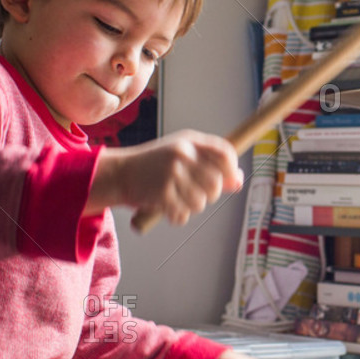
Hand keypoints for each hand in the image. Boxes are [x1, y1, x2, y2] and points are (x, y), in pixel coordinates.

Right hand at [92, 130, 243, 223]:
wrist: (120, 173)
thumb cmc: (155, 166)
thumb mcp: (182, 157)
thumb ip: (210, 166)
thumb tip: (239, 181)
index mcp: (189, 141)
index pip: (225, 153)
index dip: (232, 169)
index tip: (230, 180)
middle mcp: (182, 154)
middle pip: (216, 183)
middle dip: (210, 194)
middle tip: (193, 193)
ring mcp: (171, 173)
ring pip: (202, 202)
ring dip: (192, 207)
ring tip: (177, 198)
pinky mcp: (162, 193)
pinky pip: (184, 214)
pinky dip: (177, 216)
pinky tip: (168, 208)